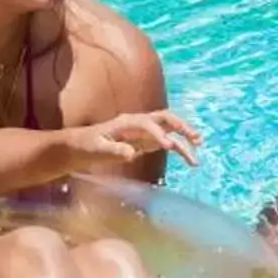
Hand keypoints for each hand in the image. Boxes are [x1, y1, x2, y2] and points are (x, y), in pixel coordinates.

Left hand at [68, 110, 203, 170]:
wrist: (80, 147)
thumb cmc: (86, 147)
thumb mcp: (96, 150)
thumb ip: (113, 150)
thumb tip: (131, 153)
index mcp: (126, 122)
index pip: (148, 124)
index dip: (159, 134)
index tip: (169, 147)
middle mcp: (138, 123)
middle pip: (165, 118)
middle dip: (181, 126)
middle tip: (195, 138)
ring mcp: (143, 132)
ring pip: (170, 130)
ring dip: (184, 137)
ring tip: (198, 150)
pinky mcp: (146, 142)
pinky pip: (167, 142)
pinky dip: (179, 148)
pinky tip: (189, 159)